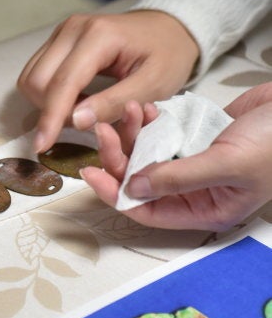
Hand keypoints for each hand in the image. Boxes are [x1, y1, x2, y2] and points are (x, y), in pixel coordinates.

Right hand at [17, 10, 198, 152]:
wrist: (168, 29)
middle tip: (84, 122)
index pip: (63, 83)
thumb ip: (114, 103)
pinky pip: (36, 73)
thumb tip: (76, 121)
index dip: (51, 118)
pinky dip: (49, 93)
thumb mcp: (154, 85)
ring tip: (81, 109)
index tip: (41, 147)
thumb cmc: (167, 56)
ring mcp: (61, 32)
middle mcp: (72, 29)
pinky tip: (75, 98)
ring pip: (31, 78)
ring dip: (48, 103)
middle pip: (37, 81)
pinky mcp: (56, 40)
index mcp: (98, 36)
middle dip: (51, 110)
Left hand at [80, 83, 271, 230]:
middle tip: (102, 132)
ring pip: (146, 155)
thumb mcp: (227, 163)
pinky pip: (159, 133)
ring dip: (131, 134)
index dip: (115, 195)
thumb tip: (133, 188)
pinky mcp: (193, 136)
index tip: (89, 173)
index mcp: (205, 209)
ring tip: (127, 110)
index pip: (147, 210)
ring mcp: (193, 161)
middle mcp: (195, 189)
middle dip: (117, 157)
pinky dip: (148, 121)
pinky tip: (144, 107)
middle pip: (140, 180)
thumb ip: (177, 177)